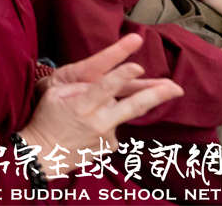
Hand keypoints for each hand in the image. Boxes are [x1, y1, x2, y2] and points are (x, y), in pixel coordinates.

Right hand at [21, 35, 182, 172]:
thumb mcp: (53, 95)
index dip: (121, 77)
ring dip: (144, 100)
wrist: (45, 154)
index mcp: (81, 106)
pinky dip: (109, 118)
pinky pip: (116, 124)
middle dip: (156, 96)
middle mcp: (98, 122)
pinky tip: (93, 124)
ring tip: (166, 89)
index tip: (137, 66)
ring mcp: (107, 136)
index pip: (104, 88)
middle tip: (177, 88)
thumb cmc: (47, 119)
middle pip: (132, 106)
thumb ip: (77, 86)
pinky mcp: (112, 145)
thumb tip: (101, 82)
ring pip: (126, 112)